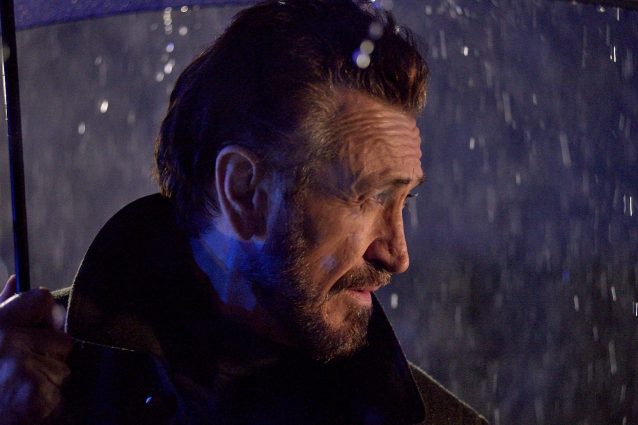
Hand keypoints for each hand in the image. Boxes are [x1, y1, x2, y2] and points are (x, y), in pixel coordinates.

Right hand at [0, 276, 71, 424]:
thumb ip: (2, 307)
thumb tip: (15, 281)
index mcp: (0, 322)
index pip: (43, 299)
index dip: (45, 315)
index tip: (39, 328)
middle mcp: (14, 341)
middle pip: (63, 339)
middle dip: (49, 355)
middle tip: (23, 369)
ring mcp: (26, 370)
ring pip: (62, 370)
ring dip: (46, 381)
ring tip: (16, 389)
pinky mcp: (36, 398)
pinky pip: (58, 396)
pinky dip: (44, 405)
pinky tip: (19, 405)